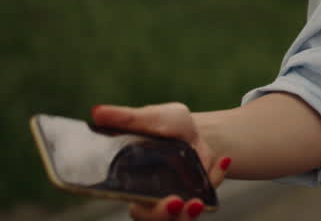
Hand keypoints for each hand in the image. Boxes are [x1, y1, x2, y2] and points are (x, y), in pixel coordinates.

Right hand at [91, 103, 229, 219]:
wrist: (188, 125)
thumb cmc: (161, 124)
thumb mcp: (149, 117)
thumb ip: (125, 118)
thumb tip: (96, 111)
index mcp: (136, 184)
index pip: (139, 208)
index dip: (149, 211)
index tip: (167, 201)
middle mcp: (158, 195)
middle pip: (159, 219)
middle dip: (169, 216)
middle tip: (177, 202)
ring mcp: (180, 193)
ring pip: (183, 217)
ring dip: (191, 211)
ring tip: (197, 201)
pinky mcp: (199, 188)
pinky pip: (209, 192)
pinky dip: (216, 177)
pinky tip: (224, 160)